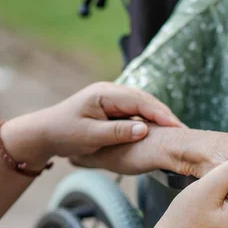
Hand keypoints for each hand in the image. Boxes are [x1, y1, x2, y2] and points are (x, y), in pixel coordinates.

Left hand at [0, 82, 179, 168]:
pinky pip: (138, 112)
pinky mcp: (114, 107)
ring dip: (160, 117)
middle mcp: (111, 92)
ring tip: (178, 131)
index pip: (139, 102)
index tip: (176, 127)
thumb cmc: (64, 133)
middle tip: (183, 130)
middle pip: (146, 100)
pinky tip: (161, 131)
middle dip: (165, 115)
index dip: (159, 114)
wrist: (44, 132)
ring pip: (144, 105)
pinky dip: (151, 120)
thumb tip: (144, 130)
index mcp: (105, 94)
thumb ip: (117, 132)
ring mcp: (114, 98)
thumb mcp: (90, 136)